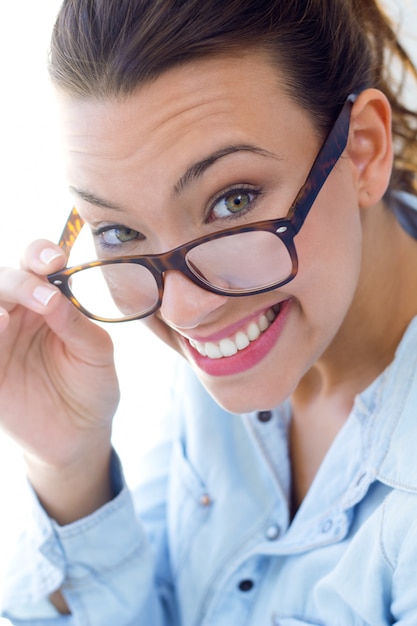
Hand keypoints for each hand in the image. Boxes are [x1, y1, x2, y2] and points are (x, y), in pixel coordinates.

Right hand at [0, 239, 119, 521]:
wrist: (81, 435)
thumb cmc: (92, 386)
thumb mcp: (96, 353)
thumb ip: (76, 324)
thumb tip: (53, 296)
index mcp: (47, 301)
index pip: (35, 264)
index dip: (40, 254)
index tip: (55, 260)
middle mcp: (18, 314)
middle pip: (2, 280)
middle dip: (18, 282)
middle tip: (44, 299)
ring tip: (4, 319)